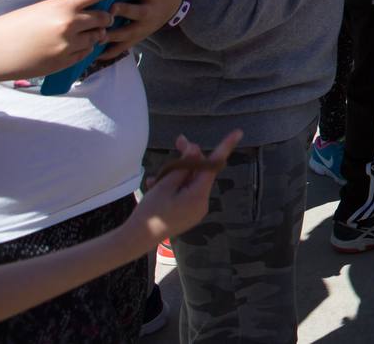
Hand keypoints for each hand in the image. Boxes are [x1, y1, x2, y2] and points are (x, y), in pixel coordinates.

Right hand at [0, 0, 140, 81]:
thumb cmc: (13, 26)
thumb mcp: (41, 9)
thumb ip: (66, 8)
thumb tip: (88, 6)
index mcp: (62, 5)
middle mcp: (70, 24)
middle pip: (104, 17)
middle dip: (104, 17)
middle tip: (98, 17)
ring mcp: (69, 45)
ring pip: (98, 37)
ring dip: (94, 34)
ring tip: (76, 33)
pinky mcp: (65, 62)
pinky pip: (86, 53)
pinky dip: (83, 49)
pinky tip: (66, 47)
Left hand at [99, 0, 182, 53]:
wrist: (174, 7)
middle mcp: (149, 11)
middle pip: (136, 12)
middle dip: (124, 12)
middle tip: (110, 11)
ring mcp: (143, 27)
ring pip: (128, 32)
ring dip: (113, 35)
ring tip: (98, 36)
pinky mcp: (138, 37)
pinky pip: (124, 46)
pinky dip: (112, 51)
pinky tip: (97, 55)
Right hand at [130, 130, 241, 247]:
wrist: (136, 240)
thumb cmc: (150, 212)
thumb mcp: (165, 185)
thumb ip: (183, 166)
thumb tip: (196, 150)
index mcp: (199, 195)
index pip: (214, 165)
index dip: (225, 147)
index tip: (238, 132)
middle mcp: (202, 203)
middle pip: (200, 172)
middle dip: (188, 158)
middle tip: (178, 141)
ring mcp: (196, 210)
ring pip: (190, 182)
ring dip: (175, 175)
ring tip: (154, 179)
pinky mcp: (188, 214)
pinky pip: (185, 193)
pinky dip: (173, 187)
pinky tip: (155, 185)